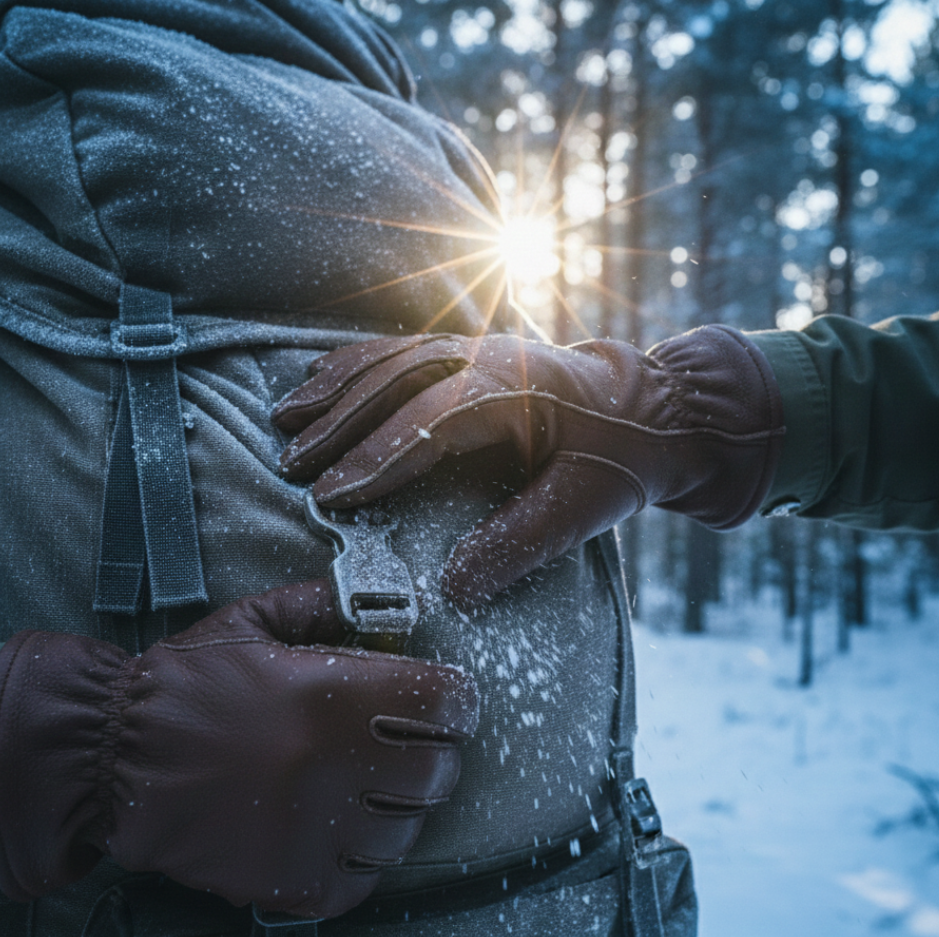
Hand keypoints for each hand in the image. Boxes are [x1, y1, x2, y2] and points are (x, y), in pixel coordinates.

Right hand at [0, 580, 478, 917]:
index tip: (446, 699)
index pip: (445, 703)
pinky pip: (362, 880)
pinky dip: (363, 858)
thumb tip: (376, 601)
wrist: (109, 756)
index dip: (454, 699)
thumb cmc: (184, 683)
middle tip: (412, 744)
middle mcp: (333, 764)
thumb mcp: (249, 623)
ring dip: (400, 808)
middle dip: (436, 754)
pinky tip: (340, 832)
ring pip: (407, 832)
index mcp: (330, 694)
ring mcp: (313, 831)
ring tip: (371, 789)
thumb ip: (317, 606)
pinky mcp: (287, 882)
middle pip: (439, 771)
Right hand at [273, 329, 783, 607]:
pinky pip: (398, 350)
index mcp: (518, 391)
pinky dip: (352, 364)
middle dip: (338, 425)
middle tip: (291, 465)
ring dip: (334, 389)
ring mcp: (476, 345)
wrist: (654, 408)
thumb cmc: (620, 458)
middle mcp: (489, 356)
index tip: (330, 497)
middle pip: (396, 383)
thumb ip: (519, 544)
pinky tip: (317, 379)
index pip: (431, 424)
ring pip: (389, 360)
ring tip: (284, 421)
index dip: (376, 461)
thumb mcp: (582, 508)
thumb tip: (453, 588)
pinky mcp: (468, 349)